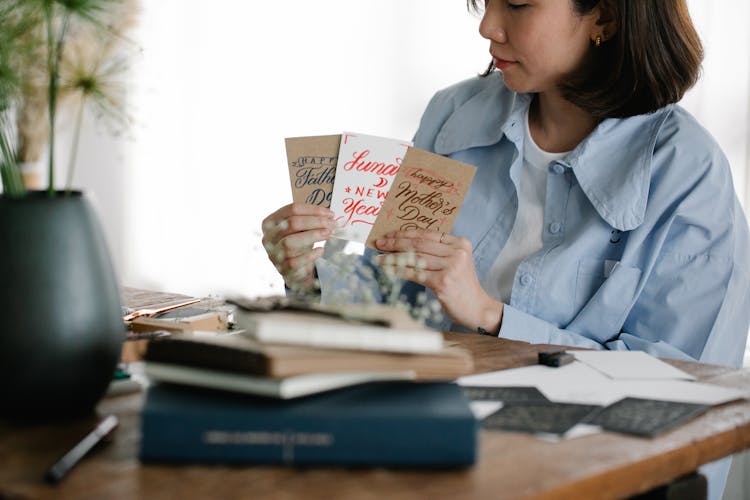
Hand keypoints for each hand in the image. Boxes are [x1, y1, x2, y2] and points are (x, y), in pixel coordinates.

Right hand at [261, 203, 335, 290]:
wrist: (294, 268)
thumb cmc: (297, 242)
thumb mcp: (299, 229)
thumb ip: (308, 220)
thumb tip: (328, 216)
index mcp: (270, 223)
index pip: (291, 210)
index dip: (313, 210)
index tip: (330, 214)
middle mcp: (268, 238)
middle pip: (291, 224)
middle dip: (315, 222)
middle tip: (332, 224)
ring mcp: (274, 254)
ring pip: (290, 242)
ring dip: (313, 236)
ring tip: (328, 234)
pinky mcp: (283, 268)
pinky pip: (296, 261)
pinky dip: (310, 255)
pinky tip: (320, 250)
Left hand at [374, 229, 502, 332]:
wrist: (477, 308)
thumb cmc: (462, 286)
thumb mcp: (456, 262)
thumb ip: (438, 251)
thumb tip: (405, 243)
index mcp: (460, 243)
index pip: (427, 234)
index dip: (406, 233)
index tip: (390, 234)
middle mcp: (457, 252)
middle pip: (419, 244)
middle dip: (395, 243)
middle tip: (379, 243)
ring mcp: (450, 267)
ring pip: (414, 258)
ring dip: (393, 257)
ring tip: (379, 257)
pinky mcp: (442, 282)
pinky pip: (414, 274)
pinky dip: (398, 271)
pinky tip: (387, 269)